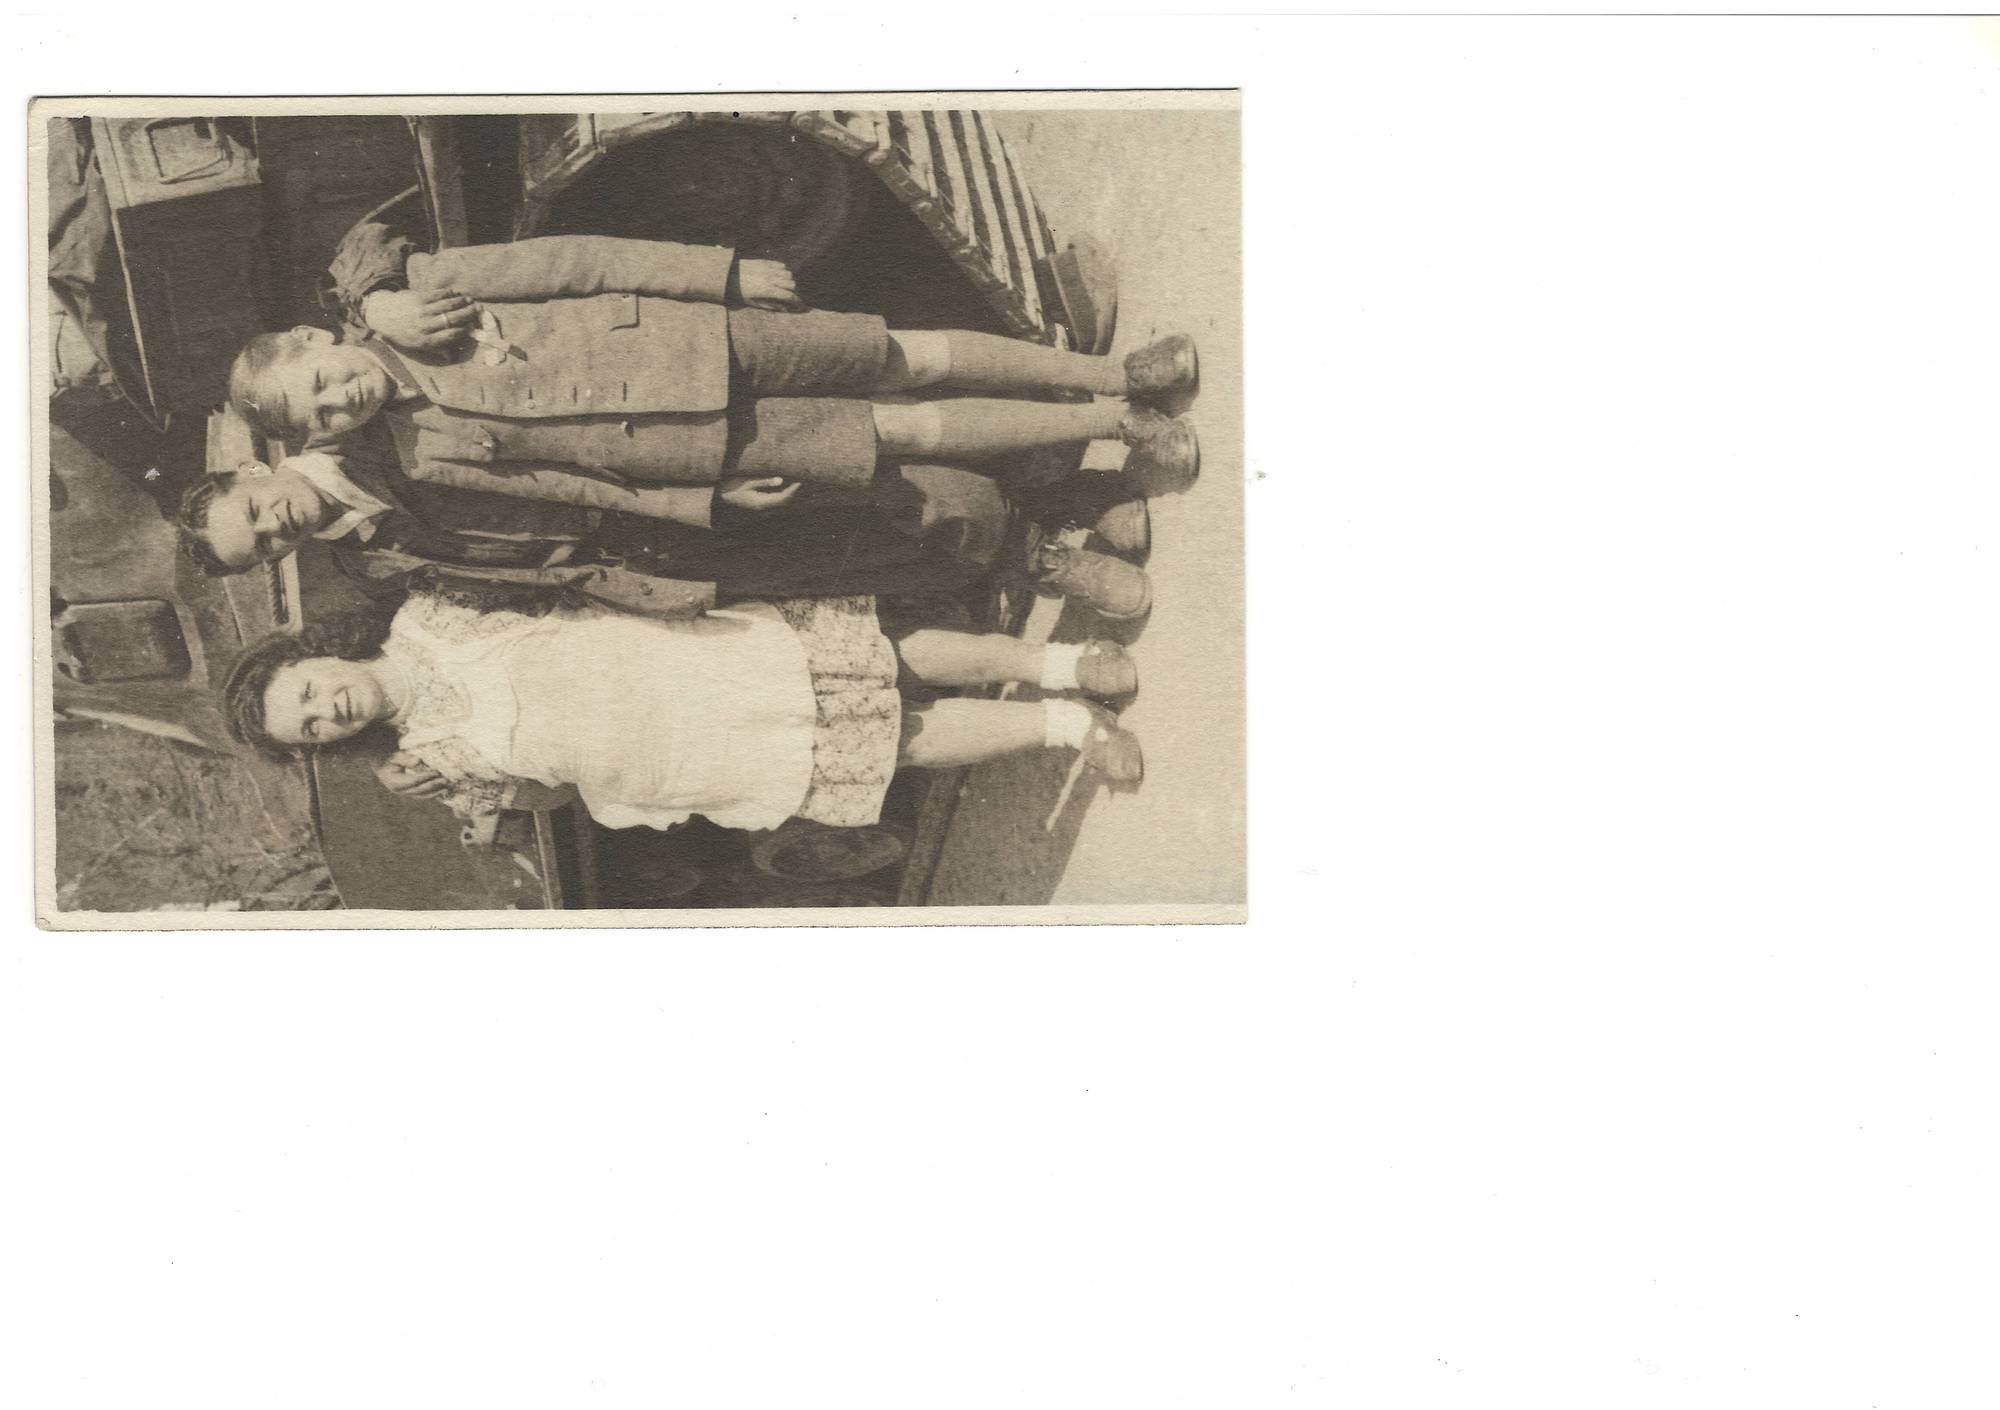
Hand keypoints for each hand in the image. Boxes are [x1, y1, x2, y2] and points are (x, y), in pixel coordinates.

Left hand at [360, 288, 479, 351]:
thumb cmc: (403, 334)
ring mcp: (421, 310)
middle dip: (467, 314)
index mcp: (426, 340)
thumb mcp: (417, 347)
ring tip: (470, 300)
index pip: (451, 335)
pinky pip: (437, 295)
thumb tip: (453, 356)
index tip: (473, 326)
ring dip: (461, 302)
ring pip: (447, 305)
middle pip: (452, 319)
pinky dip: (448, 294)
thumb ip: (436, 350)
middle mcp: (425, 326)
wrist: (383, 315)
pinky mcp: (417, 297)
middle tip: (478, 310)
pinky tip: (455, 293)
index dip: (464, 330)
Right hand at [375, 751, 449, 800]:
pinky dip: (433, 792)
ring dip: (435, 791)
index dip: (425, 777)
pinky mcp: (410, 792)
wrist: (383, 764)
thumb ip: (405, 758)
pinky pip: (423, 794)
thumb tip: (418, 761)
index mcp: (394, 782)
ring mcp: (405, 792)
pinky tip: (443, 790)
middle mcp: (399, 790)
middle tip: (445, 780)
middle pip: (419, 790)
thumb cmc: (389, 758)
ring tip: (447, 787)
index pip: (412, 781)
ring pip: (422, 794)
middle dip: (433, 785)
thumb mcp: (394, 756)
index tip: (436, 772)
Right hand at [716, 476, 800, 511]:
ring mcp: (762, 507)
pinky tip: (786, 483)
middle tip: (804, 477)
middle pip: (785, 501)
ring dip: (790, 492)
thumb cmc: (730, 488)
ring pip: (781, 501)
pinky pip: (775, 499)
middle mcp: (764, 507)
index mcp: (761, 503)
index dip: (794, 490)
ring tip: (798, 479)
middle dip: (795, 490)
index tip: (802, 480)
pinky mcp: (760, 504)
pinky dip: (783, 492)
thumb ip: (763, 481)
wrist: (718, 500)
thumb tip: (780, 480)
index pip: (783, 498)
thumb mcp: (745, 482)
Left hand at [732, 259, 803, 310]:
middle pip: (792, 284)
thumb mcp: (753, 303)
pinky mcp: (765, 262)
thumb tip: (784, 308)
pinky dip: (783, 271)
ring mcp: (768, 269)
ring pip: (788, 274)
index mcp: (768, 291)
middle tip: (789, 296)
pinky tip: (777, 276)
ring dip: (788, 281)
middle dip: (793, 291)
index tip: (800, 305)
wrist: (727, 275)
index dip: (797, 301)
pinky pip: (781, 265)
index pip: (789, 296)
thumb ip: (770, 305)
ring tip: (783, 286)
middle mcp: (771, 279)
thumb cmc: (739, 292)